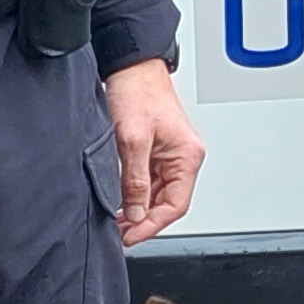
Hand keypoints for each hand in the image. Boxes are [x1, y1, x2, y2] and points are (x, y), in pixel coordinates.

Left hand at [105, 58, 204, 245]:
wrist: (131, 67)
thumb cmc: (138, 92)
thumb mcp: (133, 140)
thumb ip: (136, 181)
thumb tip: (137, 213)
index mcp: (187, 156)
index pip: (175, 205)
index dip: (152, 225)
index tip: (130, 236)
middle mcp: (183, 158)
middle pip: (168, 203)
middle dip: (143, 221)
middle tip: (119, 233)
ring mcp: (170, 156)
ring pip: (157, 195)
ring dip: (138, 210)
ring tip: (116, 221)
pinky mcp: (156, 152)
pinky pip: (149, 182)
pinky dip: (135, 195)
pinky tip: (119, 202)